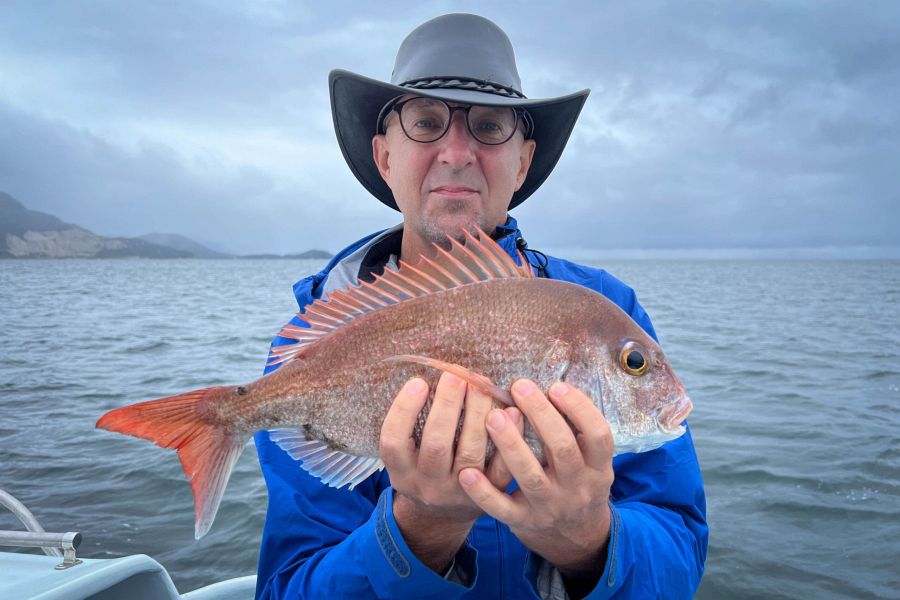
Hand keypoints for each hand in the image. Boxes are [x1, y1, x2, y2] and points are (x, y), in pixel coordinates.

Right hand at [379, 372, 522, 571]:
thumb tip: (435, 374)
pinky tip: (512, 411)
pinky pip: (501, 466)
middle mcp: (428, 485)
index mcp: (402, 473)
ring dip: (477, 414)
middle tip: (456, 374)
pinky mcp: (491, 495)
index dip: (404, 410)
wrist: (445, 516)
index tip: (419, 381)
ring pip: (470, 453)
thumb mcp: (406, 455)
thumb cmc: (424, 468)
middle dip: (447, 406)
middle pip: (436, 445)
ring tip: (481, 384)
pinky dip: (508, 437)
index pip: (393, 443)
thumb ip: (412, 424)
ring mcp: (460, 492)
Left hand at [458, 379, 613, 583]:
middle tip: (519, 386)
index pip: (598, 435)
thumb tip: (547, 386)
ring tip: (492, 416)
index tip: (556, 385)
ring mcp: (550, 507)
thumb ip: (576, 431)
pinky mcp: (524, 522)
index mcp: (598, 467)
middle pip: (562, 449)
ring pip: (530, 476)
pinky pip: (502, 508)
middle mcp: (577, 487)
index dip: (580, 409)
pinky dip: (484, 492)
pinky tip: (467, 473)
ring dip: (510, 445)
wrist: (574, 537)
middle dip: (541, 415)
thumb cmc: (576, 481)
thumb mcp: (590, 460)